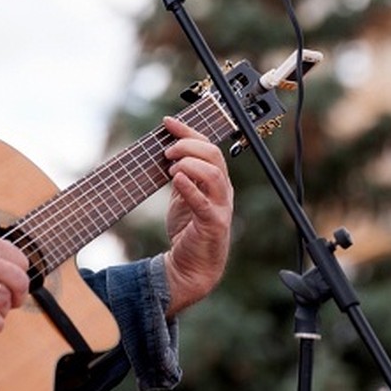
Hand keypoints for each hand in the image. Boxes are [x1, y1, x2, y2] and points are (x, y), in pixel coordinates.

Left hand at [161, 115, 233, 317]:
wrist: (191, 267)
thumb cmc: (188, 230)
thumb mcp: (182, 196)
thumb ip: (180, 175)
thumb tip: (167, 151)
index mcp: (216, 180)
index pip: (208, 147)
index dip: (188, 132)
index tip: (167, 122)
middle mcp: (222, 190)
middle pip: (214, 156)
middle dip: (189, 146)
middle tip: (168, 151)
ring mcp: (220, 207)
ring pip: (215, 175)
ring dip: (191, 164)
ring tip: (171, 167)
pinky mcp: (213, 225)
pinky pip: (205, 203)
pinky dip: (190, 188)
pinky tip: (176, 179)